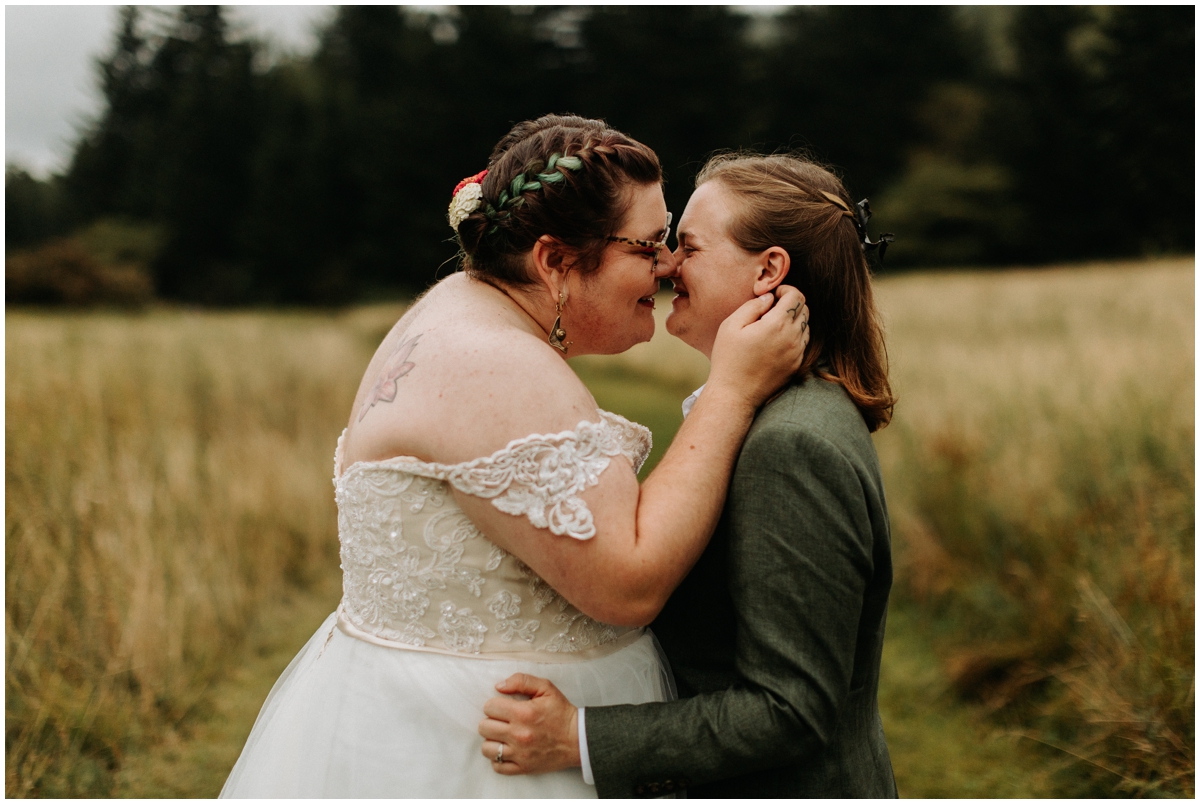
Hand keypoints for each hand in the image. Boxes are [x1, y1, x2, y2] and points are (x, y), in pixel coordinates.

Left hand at [479, 673, 580, 775]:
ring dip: (492, 740)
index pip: (490, 707)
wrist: (578, 739)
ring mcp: (520, 753)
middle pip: (484, 727)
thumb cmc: (561, 713)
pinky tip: (507, 750)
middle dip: (491, 721)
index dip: (495, 705)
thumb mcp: (546, 688)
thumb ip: (521, 681)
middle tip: (503, 721)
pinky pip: (497, 766)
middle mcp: (519, 734)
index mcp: (523, 712)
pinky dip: (498, 758)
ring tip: (502, 736)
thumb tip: (498, 686)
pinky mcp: (523, 767)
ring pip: (487, 748)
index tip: (503, 707)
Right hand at [707, 286, 809, 409]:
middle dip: (791, 303)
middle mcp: (792, 338)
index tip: (773, 295)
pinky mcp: (796, 365)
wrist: (735, 394)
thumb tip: (769, 298)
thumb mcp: (731, 326)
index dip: (785, 290)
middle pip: (805, 309)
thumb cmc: (728, 359)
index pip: (796, 296)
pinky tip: (776, 341)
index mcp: (777, 324)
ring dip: (794, 319)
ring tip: (773, 325)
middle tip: (772, 308)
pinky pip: (803, 343)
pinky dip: (794, 335)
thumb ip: (752, 306)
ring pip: (806, 326)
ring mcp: (797, 353)